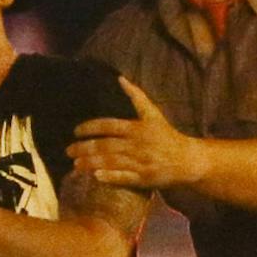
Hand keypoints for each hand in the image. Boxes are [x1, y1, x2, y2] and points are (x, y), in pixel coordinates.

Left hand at [71, 78, 207, 189]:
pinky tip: (95, 176)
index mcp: (139, 128)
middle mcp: (138, 144)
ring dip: (90, 163)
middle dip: (84, 148)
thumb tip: (120, 78)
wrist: (188, 160)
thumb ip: (136, 97)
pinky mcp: (144, 178)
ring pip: (111, 162)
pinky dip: (110, 176)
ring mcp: (141, 162)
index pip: (109, 125)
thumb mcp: (153, 114)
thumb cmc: (166, 136)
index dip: (90, 128)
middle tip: (68, 150)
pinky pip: (124, 178)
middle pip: (105, 145)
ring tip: (75, 164)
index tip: (76, 131)